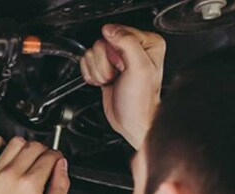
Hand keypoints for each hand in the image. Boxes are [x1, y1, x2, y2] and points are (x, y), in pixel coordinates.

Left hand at [0, 136, 69, 193]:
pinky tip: (2, 148)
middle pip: (34, 146)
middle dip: (42, 150)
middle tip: (41, 160)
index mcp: (30, 184)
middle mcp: (11, 175)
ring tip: (23, 157)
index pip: (50, 155)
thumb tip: (61, 165)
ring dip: (23, 146)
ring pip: (14, 143)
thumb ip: (61, 186)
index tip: (54, 160)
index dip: (56, 156)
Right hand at [80, 24, 164, 148]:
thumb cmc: (141, 101)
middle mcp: (132, 48)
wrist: (132, 122)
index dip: (115, 52)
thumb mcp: (139, 68)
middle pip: (101, 43)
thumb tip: (110, 30)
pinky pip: (86, 63)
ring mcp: (116, 59)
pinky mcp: (104, 68)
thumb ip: (127, 43)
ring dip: (98, 71)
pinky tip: (104, 82)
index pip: (116, 32)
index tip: (123, 66)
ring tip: (112, 80)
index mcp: (147, 43)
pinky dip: (92, 75)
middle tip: (117, 75)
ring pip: (91, 53)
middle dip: (105, 63)